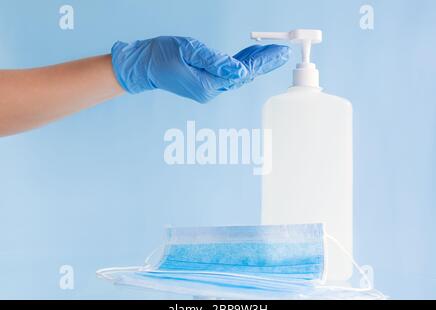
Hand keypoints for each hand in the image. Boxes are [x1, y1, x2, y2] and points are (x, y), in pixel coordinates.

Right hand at [111, 36, 289, 102]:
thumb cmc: (161, 55)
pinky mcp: (206, 84)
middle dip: (264, 63)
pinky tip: (251, 55)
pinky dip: (240, 64)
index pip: (242, 72)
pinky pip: (228, 74)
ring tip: (272, 51)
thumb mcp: (189, 51)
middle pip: (244, 76)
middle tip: (284, 52)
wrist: (145, 65)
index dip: (263, 62)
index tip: (281, 54)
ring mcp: (208, 89)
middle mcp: (210, 91)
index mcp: (207, 85)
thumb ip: (216, 61)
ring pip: (238, 75)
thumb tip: (240, 70)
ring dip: (254, 63)